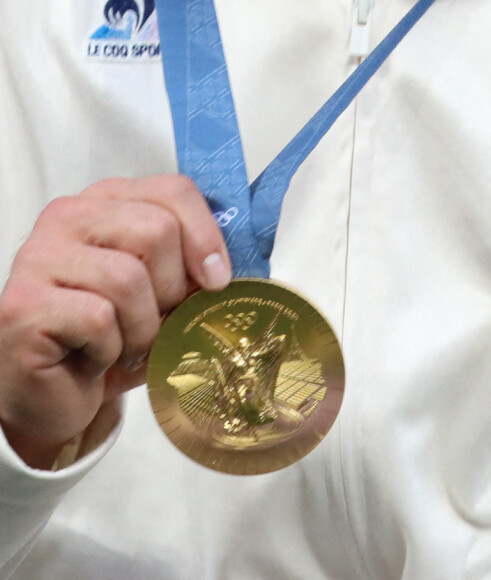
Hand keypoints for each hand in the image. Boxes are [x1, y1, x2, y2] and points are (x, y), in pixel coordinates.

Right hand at [0, 175, 230, 468]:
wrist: (64, 393)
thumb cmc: (119, 338)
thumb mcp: (167, 296)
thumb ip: (194, 270)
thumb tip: (230, 268)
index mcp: (109, 203)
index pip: (173, 190)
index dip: (206, 236)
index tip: (217, 280)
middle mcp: (69, 217)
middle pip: (157, 230)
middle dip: (172, 290)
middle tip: (157, 321)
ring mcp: (39, 257)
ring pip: (128, 278)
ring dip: (143, 329)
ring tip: (127, 345)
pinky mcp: (23, 303)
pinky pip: (98, 319)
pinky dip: (112, 350)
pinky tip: (96, 358)